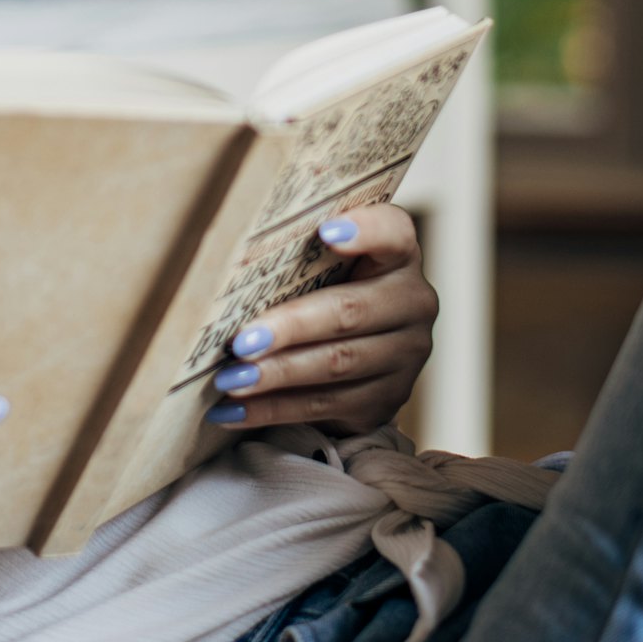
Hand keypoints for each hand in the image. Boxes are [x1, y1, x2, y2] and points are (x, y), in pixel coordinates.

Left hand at [203, 203, 436, 436]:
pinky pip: (324, 404)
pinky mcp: (384, 399)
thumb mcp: (328, 264)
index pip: (393, 232)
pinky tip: (234, 410)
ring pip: (335, 364)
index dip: (365, 230)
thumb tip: (233, 254)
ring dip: (276, 374)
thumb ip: (303, 253)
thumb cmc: (329, 290)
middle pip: (349, 312)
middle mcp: (412, 304)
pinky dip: (274, 408)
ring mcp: (403, 356)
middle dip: (290, 327)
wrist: (360, 354)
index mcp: (399, 256)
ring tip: (230, 379)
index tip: (326, 230)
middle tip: (242, 341)